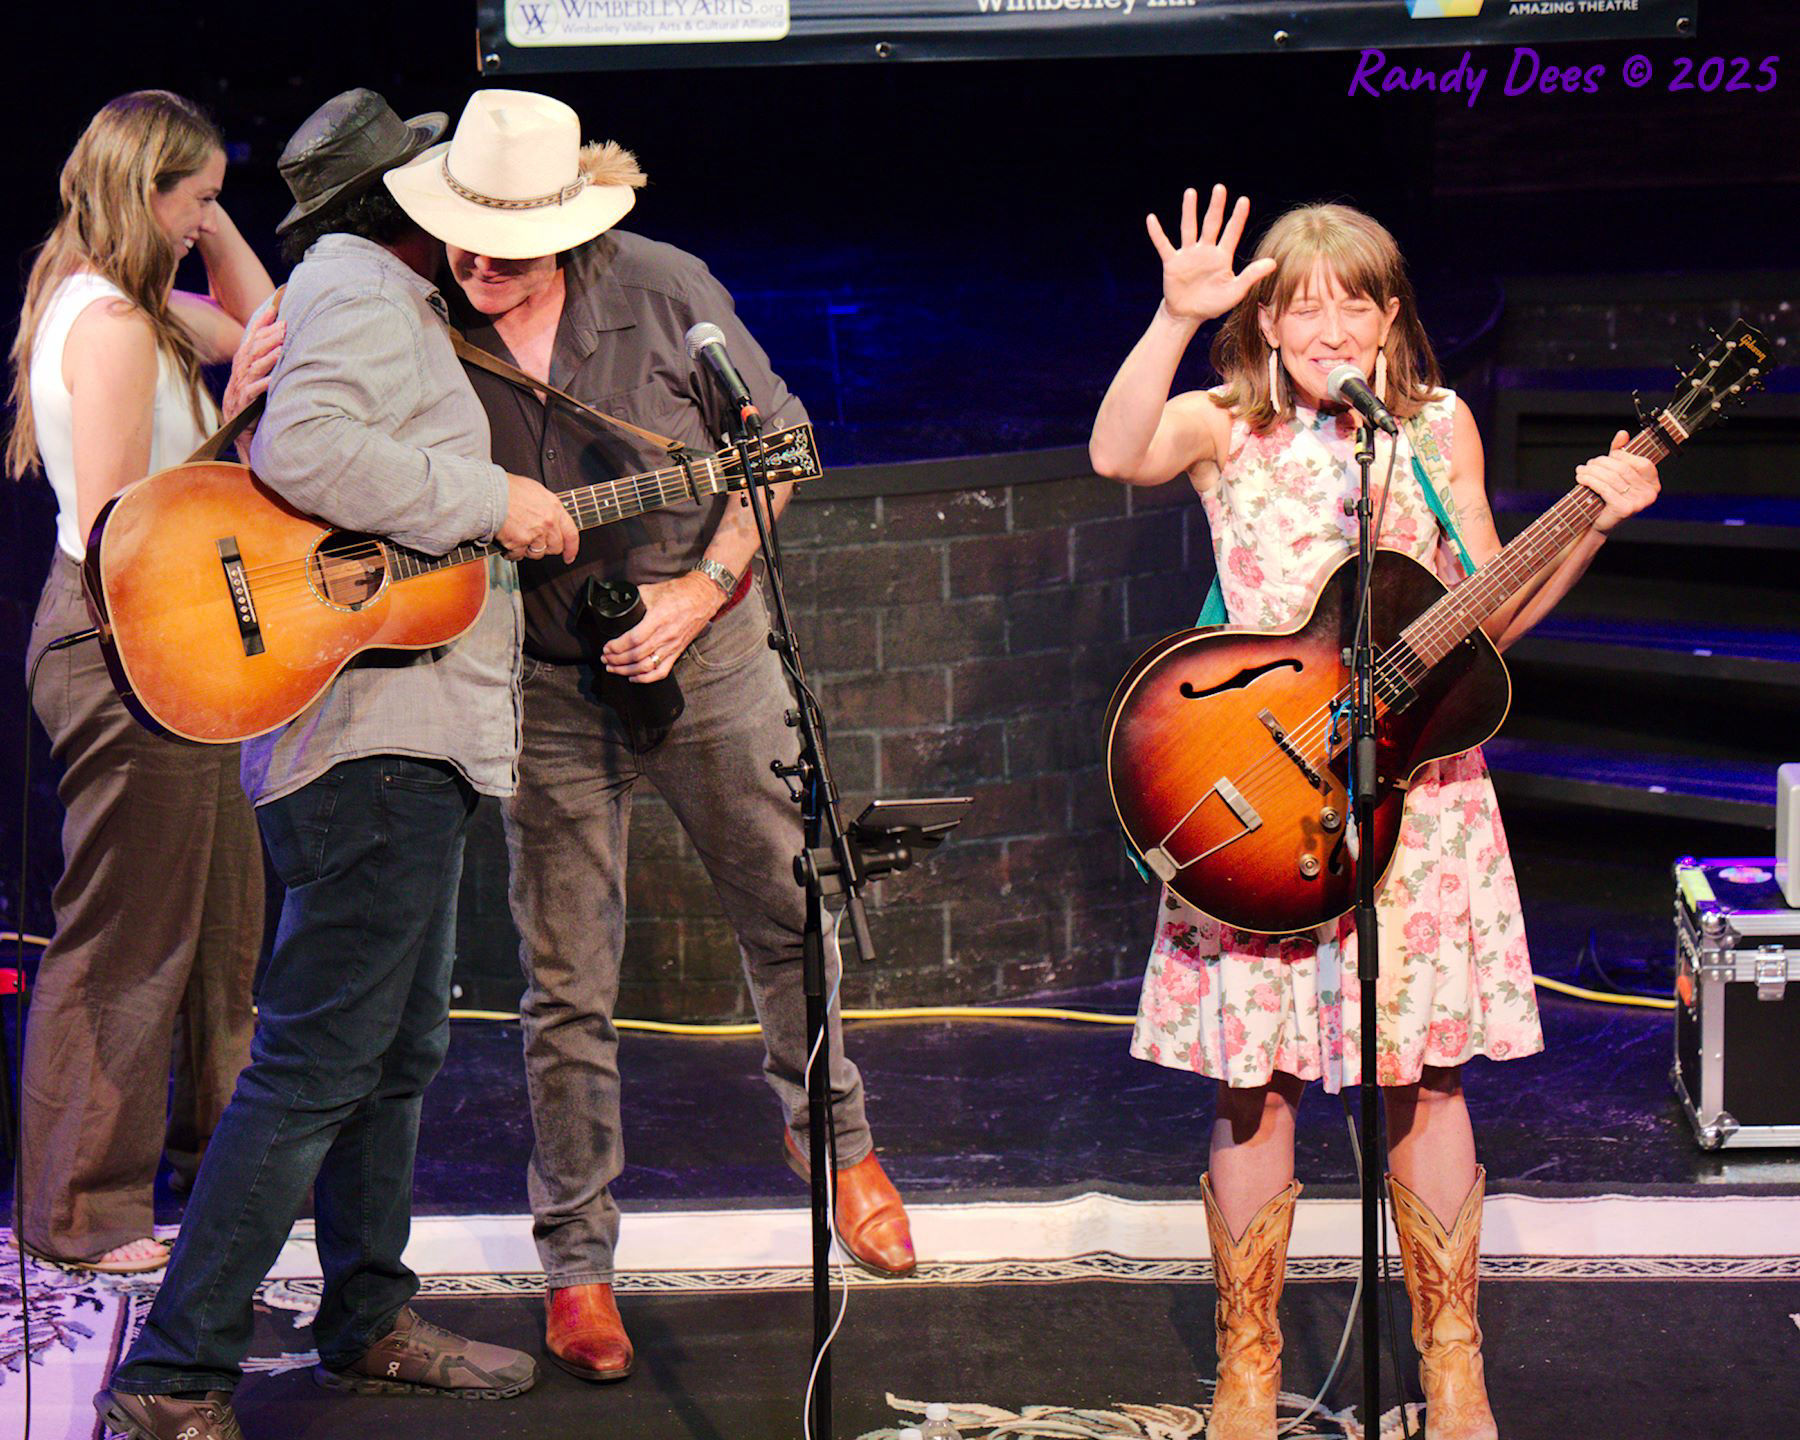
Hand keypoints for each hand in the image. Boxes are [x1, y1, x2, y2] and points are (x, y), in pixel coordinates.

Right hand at [222, 293, 282, 422]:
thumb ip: (266, 359)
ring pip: (252, 368)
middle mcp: (240, 373)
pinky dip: (263, 384)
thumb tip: (284, 340)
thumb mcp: (258, 377)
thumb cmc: (253, 401)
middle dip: (269, 337)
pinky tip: (273, 379)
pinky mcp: (243, 404)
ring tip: (282, 348)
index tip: (274, 310)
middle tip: (285, 327)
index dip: (261, 323)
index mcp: (243, 364)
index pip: (251, 339)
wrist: (240, 431)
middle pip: (252, 350)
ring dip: (268, 357)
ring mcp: (240, 388)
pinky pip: (252, 392)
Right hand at [498, 473, 578, 560]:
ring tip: (518, 538)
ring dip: (528, 550)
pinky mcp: (518, 543)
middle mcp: (548, 523)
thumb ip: (547, 507)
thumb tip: (550, 517)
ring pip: (537, 553)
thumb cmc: (508, 488)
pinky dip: (512, 552)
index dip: (572, 548)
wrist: (489, 492)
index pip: (571, 534)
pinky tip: (507, 543)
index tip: (569, 556)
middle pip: (555, 547)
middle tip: (534, 542)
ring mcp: (534, 534)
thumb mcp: (536, 491)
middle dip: (546, 547)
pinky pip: (518, 556)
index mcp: (554, 508)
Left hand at [601, 571, 723, 683]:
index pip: (634, 639)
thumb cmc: (679, 592)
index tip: (607, 647)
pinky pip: (662, 671)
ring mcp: (672, 646)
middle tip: (605, 658)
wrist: (703, 597)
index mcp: (659, 618)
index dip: (617, 646)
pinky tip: (634, 678)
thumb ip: (634, 598)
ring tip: (614, 668)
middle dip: (617, 659)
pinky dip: (646, 678)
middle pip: (637, 655)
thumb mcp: (652, 590)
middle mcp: (666, 635)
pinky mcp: (677, 652)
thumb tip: (617, 603)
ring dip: (627, 670)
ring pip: (646, 666)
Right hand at [1148, 184, 1278, 324]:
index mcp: (1222, 257)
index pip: (1232, 232)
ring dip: (1189, 211)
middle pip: (1212, 224)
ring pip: (1189, 228)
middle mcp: (1206, 251)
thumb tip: (1273, 263)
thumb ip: (1251, 276)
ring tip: (1190, 192)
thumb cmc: (1213, 303)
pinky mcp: (1172, 262)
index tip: (1243, 200)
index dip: (1238, 217)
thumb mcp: (1235, 292)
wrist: (1188, 315)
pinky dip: (1157, 233)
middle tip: (1219, 188)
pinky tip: (1151, 219)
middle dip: (1216, 206)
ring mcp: (1188, 255)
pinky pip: (1163, 245)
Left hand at [1577, 430, 1659, 533]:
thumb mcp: (1617, 474)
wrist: (1598, 523)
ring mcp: (1638, 503)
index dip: (1623, 456)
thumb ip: (1620, 453)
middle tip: (1588, 464)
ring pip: (1612, 477)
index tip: (1607, 457)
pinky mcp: (1624, 509)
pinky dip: (1590, 480)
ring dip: (1592, 471)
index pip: (1641, 463)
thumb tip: (1622, 434)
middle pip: (1623, 469)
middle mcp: (1650, 494)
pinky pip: (1604, 488)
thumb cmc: (1609, 498)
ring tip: (1581, 470)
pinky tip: (1581, 478)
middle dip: (1602, 463)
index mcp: (1653, 484)